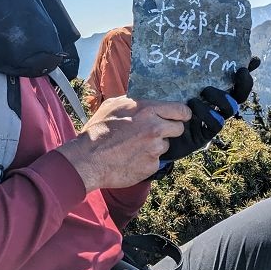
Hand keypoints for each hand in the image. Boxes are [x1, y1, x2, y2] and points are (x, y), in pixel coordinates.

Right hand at [56, 96, 188, 191]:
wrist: (88, 159)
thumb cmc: (98, 131)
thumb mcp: (113, 105)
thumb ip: (135, 103)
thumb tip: (145, 103)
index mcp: (148, 110)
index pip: (181, 110)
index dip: (182, 114)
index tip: (179, 117)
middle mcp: (155, 129)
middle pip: (179, 128)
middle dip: (170, 130)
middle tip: (155, 132)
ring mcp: (155, 149)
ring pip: (166, 145)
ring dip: (156, 146)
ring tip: (136, 146)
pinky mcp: (152, 166)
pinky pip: (156, 161)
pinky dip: (147, 160)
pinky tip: (132, 158)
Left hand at [161, 56, 260, 161]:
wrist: (152, 132)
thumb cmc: (162, 104)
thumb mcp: (171, 84)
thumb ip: (179, 71)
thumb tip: (182, 48)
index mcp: (211, 93)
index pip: (234, 82)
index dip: (245, 72)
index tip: (253, 61)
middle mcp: (215, 107)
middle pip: (239, 95)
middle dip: (243, 84)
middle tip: (239, 72)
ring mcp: (212, 121)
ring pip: (230, 108)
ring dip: (221, 97)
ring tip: (204, 91)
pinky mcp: (204, 135)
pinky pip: (215, 124)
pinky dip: (208, 114)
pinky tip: (193, 107)